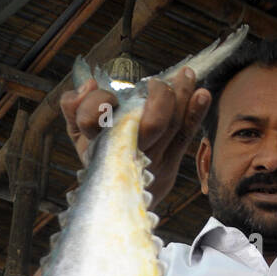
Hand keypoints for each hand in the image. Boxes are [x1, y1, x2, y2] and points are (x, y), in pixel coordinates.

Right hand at [59, 67, 211, 206]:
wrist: (119, 201)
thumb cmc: (98, 156)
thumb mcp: (78, 135)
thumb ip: (74, 107)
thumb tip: (90, 85)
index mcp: (96, 146)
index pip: (92, 120)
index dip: (97, 104)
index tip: (107, 96)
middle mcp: (127, 156)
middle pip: (151, 125)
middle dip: (161, 96)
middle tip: (156, 83)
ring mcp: (153, 161)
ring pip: (173, 125)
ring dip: (182, 95)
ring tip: (186, 74)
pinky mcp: (171, 164)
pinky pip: (185, 136)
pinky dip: (196, 113)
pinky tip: (202, 94)